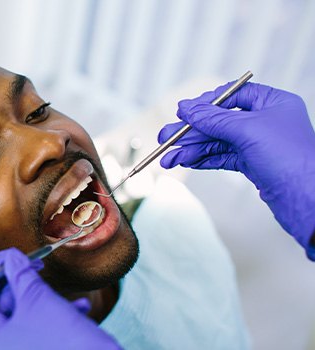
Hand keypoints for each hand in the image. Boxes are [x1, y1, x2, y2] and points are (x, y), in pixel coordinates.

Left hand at [0, 248, 121, 349]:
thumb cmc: (65, 346)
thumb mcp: (38, 302)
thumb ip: (20, 275)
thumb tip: (11, 258)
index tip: (12, 257)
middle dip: (21, 285)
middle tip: (37, 269)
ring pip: (21, 319)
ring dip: (45, 301)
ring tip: (66, 294)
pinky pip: (36, 333)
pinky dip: (54, 318)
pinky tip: (79, 310)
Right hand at [158, 82, 314, 257]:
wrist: (308, 200)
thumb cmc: (290, 158)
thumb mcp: (247, 130)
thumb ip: (213, 119)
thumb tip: (186, 108)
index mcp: (273, 103)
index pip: (233, 95)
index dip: (206, 103)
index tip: (184, 113)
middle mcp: (266, 121)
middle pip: (219, 121)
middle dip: (190, 132)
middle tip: (166, 139)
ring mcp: (259, 144)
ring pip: (216, 142)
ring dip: (191, 150)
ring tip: (168, 159)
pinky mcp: (253, 165)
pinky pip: (221, 157)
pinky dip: (202, 159)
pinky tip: (184, 162)